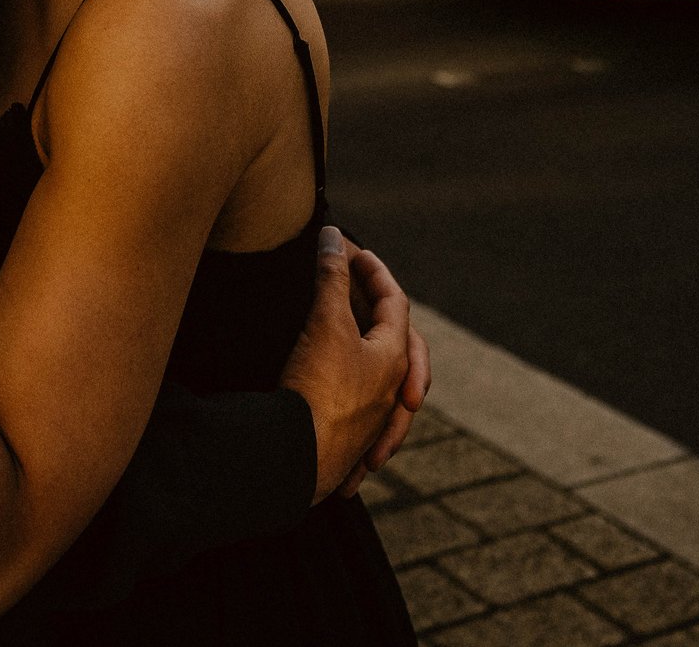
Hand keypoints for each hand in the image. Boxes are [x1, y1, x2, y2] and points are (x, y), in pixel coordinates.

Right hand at [277, 227, 424, 502]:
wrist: (297, 460)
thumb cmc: (318, 389)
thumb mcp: (326, 323)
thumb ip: (332, 277)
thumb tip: (333, 237)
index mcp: (395, 358)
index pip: (395, 301)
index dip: (375, 271)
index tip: (353, 251)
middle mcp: (392, 391)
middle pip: (401, 345)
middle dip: (383, 316)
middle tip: (365, 294)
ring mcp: (374, 421)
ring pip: (386, 383)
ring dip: (360, 356)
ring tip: (344, 339)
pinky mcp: (351, 445)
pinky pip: (363, 417)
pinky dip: (351, 394)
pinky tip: (334, 394)